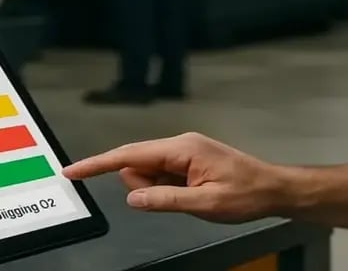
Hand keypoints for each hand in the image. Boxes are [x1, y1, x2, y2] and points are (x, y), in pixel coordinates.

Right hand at [63, 132, 288, 223]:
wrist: (274, 189)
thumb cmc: (247, 194)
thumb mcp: (205, 203)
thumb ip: (165, 199)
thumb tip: (133, 197)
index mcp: (182, 148)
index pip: (129, 154)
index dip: (98, 164)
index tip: (73, 171)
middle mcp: (180, 144)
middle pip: (137, 164)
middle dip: (144, 187)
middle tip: (179, 200)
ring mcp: (184, 152)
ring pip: (149, 173)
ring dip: (158, 191)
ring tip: (192, 198)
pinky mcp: (188, 161)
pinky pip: (163, 176)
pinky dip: (168, 190)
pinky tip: (192, 195)